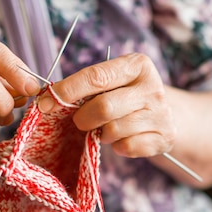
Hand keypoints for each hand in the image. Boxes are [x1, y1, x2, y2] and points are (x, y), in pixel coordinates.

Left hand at [37, 53, 175, 157]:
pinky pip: (127, 147)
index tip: (45, 103)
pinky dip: (118, 147)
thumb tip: (48, 99)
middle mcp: (153, 86)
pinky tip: (122, 138)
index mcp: (137, 65)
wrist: (167, 113)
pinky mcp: (164, 137)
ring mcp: (161, 113)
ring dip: (101, 133)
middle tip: (80, 121)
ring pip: (114, 130)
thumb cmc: (127, 95)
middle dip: (83, 118)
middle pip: (104, 107)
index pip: (96, 76)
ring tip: (106, 128)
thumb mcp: (113, 81)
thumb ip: (86, 86)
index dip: (67, 91)